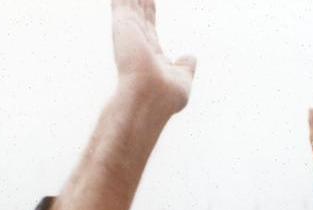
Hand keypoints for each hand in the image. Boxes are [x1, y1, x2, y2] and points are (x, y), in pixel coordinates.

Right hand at [112, 0, 194, 114]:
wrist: (150, 98)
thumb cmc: (166, 96)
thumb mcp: (183, 79)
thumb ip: (186, 67)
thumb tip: (190, 57)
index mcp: (149, 52)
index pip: (149, 24)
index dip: (150, 9)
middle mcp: (137, 40)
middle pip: (138, 9)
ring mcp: (129, 31)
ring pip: (130, 2)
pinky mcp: (123, 23)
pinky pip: (122, 0)